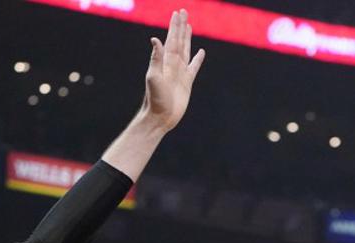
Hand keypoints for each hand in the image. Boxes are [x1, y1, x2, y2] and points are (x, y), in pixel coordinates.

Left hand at [140, 9, 205, 130]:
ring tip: (189, 26)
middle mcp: (172, 65)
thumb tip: (155, 39)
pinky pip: (194, 67)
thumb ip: (155, 58)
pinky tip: (201, 52)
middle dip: (181, 27)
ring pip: (186, 50)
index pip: (171, 39)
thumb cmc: (155, 100)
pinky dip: (198, 59)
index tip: (177, 13)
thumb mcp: (153, 77)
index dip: (175, 26)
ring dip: (187, 38)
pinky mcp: (187, 83)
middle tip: (183, 12)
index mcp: (165, 62)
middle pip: (179, 41)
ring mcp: (180, 73)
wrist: (159, 118)